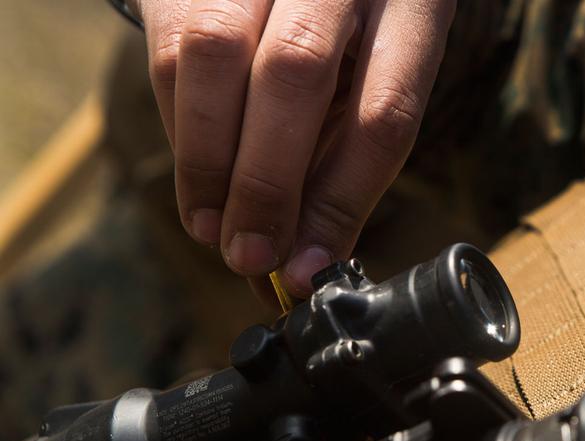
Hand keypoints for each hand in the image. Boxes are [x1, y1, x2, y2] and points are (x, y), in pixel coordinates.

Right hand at [133, 0, 455, 295]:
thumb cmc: (349, 42)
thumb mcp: (369, 89)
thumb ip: (340, 167)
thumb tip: (300, 270)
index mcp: (411, 7)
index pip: (381, 112)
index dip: (340, 202)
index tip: (306, 270)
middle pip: (296, 74)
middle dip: (265, 183)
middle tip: (249, 256)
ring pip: (218, 52)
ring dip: (207, 160)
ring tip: (211, 228)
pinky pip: (172, 45)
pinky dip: (178, 124)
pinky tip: (197, 172)